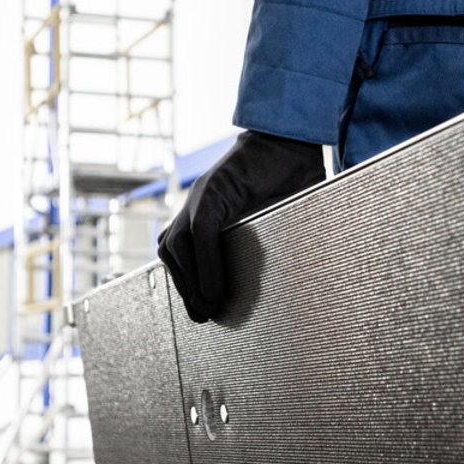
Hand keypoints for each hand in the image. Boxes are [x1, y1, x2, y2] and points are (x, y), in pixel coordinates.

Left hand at [157, 130, 324, 322]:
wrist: (291, 145)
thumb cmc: (286, 185)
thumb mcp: (267, 226)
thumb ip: (257, 250)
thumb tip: (275, 288)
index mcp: (202, 215)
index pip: (180, 258)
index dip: (187, 287)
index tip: (201, 314)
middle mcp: (192, 207)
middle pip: (173, 256)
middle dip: (186, 291)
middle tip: (204, 318)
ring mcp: (198, 198)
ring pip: (179, 249)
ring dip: (193, 283)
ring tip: (209, 309)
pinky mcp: (211, 193)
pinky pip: (201, 235)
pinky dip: (207, 265)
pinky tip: (215, 290)